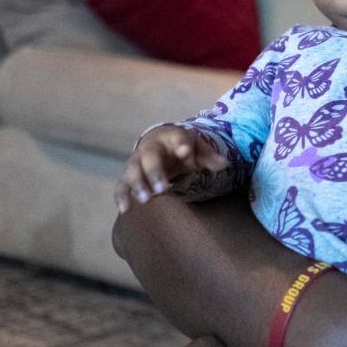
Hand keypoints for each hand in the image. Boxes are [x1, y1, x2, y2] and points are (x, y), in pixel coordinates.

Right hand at [114, 125, 228, 212]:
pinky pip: (122, 184)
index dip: (181, 144)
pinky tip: (125, 209)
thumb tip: (224, 164)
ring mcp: (137, 160)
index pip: (178, 138)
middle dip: (155, 172)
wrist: (159, 142)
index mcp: (171, 137)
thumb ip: (209, 157)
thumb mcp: (198, 149)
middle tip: (162, 189)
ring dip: (137, 185)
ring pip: (132, 171)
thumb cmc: (182, 147)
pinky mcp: (129, 174)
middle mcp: (151, 147)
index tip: (185, 151)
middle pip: (150, 157)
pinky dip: (121, 195)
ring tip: (145, 200)